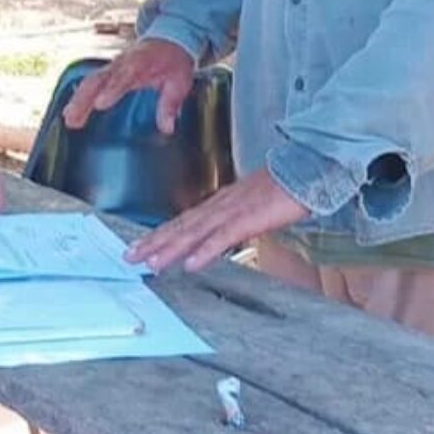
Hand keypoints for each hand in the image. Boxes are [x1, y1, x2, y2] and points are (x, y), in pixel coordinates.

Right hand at [61, 39, 195, 134]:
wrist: (168, 40)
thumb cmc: (173, 60)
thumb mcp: (180, 81)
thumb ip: (171, 103)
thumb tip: (167, 127)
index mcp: (140, 63)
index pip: (124, 75)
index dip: (111, 89)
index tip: (100, 104)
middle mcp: (122, 63)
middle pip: (99, 79)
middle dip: (84, 98)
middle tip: (73, 117)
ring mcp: (113, 67)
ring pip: (91, 81)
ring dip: (78, 99)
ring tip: (68, 119)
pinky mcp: (109, 72)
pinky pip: (91, 83)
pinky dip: (79, 96)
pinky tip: (70, 113)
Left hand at [125, 168, 306, 273]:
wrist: (304, 168)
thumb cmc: (281, 189)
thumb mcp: (251, 208)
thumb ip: (232, 221)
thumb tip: (218, 237)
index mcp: (219, 203)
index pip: (182, 221)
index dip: (159, 234)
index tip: (140, 246)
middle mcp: (219, 205)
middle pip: (180, 226)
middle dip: (153, 242)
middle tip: (129, 256)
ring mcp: (232, 211)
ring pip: (194, 232)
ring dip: (170, 248)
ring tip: (150, 262)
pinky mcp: (248, 218)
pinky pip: (222, 238)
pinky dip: (205, 251)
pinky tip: (190, 264)